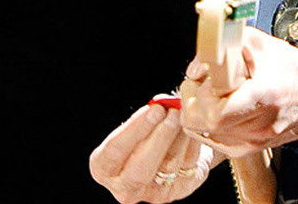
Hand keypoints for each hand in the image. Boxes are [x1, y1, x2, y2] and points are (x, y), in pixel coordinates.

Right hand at [89, 96, 220, 202]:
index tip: (154, 109)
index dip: (135, 129)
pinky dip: (191, 143)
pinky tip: (193, 127)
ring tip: (184, 114)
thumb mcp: (139, 125)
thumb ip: (146, 117)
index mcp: (104, 168)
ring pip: (167, 166)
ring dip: (178, 137)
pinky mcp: (177, 190)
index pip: (115, 151)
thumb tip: (164, 102)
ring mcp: (152, 194)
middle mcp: (124, 187)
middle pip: (140, 169)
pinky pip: (187, 166)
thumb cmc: (146, 133)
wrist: (170, 150)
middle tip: (172, 113)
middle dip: (158, 138)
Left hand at [180, 27, 297, 154]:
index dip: (198, 93)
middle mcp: (257, 126)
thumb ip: (222, 48)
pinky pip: (214, 141)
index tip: (202, 78)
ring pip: (202, 134)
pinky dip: (210, 124)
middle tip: (201, 84)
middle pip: (200, 125)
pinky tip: (222, 107)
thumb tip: (198, 66)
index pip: (213, 113)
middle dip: (193, 102)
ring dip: (200, 113)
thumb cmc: (293, 69)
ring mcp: (252, 141)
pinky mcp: (249, 148)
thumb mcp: (258, 43)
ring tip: (214, 94)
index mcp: (261, 98)